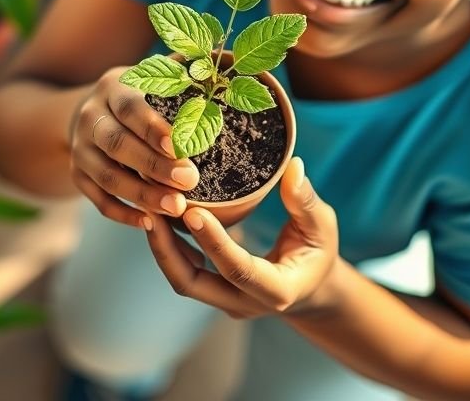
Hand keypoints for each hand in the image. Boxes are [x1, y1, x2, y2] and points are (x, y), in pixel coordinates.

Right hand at [71, 66, 199, 227]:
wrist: (92, 112)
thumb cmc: (142, 95)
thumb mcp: (155, 75)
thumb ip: (184, 71)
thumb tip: (225, 60)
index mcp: (113, 87)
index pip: (130, 107)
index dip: (153, 127)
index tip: (181, 145)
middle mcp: (90, 116)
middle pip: (117, 144)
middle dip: (153, 165)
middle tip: (189, 181)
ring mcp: (80, 148)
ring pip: (106, 176)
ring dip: (141, 195)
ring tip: (176, 208)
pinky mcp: (77, 175)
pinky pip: (97, 199)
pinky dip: (123, 214)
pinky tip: (150, 224)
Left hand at [145, 157, 338, 318]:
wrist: (310, 287)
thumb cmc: (318, 253)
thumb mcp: (322, 226)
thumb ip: (306, 201)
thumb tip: (294, 167)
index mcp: (277, 291)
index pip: (238, 270)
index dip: (214, 243)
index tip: (192, 212)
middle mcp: (244, 302)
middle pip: (193, 284)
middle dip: (167, 249)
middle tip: (152, 210)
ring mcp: (225, 300)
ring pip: (182, 279)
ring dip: (161, 246)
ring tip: (147, 207)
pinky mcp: (213, 290)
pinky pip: (183, 270)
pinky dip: (168, 246)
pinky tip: (156, 215)